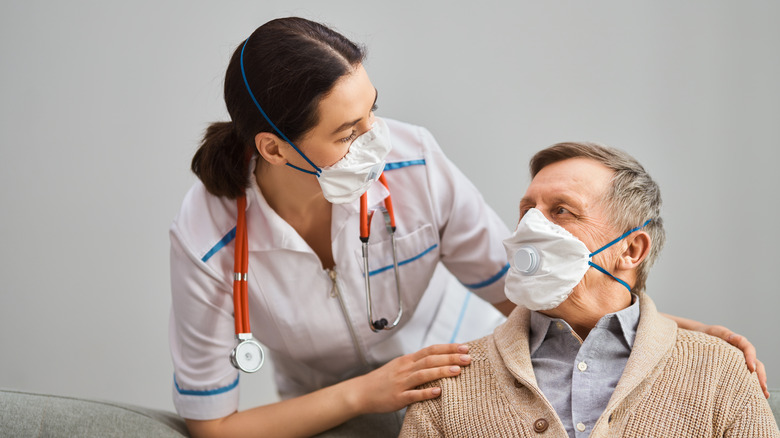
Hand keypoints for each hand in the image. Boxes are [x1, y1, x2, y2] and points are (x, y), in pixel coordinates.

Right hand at [349, 343, 471, 413]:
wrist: (362, 392)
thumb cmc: (384, 380)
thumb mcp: (400, 366)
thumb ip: (417, 363)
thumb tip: (439, 359)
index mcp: (407, 360)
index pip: (431, 350)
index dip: (448, 348)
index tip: (465, 347)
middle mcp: (405, 369)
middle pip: (430, 359)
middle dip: (450, 357)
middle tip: (468, 358)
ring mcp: (401, 383)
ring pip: (423, 374)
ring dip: (441, 371)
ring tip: (457, 370)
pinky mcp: (397, 398)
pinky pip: (413, 395)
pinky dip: (426, 393)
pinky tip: (438, 391)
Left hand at [703, 325, 767, 397]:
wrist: (696, 339)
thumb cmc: (705, 334)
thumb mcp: (713, 332)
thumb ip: (723, 334)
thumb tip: (733, 337)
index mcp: (736, 341)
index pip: (747, 348)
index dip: (751, 358)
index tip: (751, 368)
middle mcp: (740, 352)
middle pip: (755, 363)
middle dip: (760, 375)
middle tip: (763, 387)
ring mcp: (738, 361)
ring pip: (752, 372)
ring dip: (758, 383)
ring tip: (763, 395)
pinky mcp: (733, 369)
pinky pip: (744, 376)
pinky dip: (750, 385)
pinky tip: (755, 395)